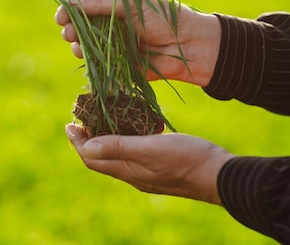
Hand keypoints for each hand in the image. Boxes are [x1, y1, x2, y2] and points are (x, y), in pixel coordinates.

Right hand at [54, 0, 220, 86]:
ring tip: (79, 46)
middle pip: (79, 28)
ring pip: (84, 47)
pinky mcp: (118, 67)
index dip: (68, 11)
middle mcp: (111, 26)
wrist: (189, 46)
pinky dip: (89, 63)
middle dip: (69, 30)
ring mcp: (113, 47)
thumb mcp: (130, 4)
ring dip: (77, 46)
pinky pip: (97, 65)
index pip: (82, 6)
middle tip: (69, 32)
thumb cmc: (164, 17)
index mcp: (113, 6)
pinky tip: (87, 59)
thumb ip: (100, 3)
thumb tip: (70, 0)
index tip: (60, 16)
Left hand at [65, 123, 234, 204]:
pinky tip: (134, 122)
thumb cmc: (186, 159)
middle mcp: (133, 173)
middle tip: (84, 117)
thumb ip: (118, 148)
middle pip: (101, 157)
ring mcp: (146, 170)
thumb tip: (86, 146)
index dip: (77, 142)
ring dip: (107, 136)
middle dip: (88, 138)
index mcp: (127, 170)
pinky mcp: (159, 164)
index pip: (91, 158)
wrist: (219, 174)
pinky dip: (127, 136)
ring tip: (104, 116)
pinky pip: (134, 150)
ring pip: (117, 153)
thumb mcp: (150, 148)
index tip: (69, 123)